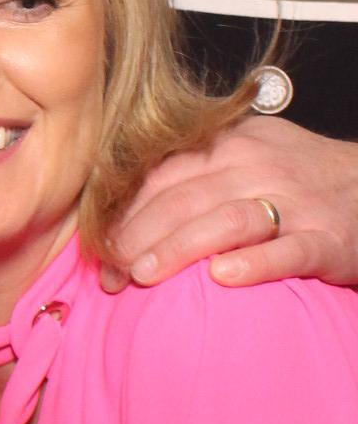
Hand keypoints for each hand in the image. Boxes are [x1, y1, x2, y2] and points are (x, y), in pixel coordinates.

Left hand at [104, 117, 357, 291]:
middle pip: (183, 199)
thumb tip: (119, 205)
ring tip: (143, 276)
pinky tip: (223, 279)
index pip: (162, 175)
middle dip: (137, 238)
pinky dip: (254, 263)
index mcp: (229, 145)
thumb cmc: (297, 177)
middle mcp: (258, 167)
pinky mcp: (326, 239)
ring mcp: (294, 202)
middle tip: (111, 274)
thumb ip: (191, 171)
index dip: (123, 214)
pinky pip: (286, 249)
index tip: (97, 250)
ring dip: (179, 248)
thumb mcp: (245, 155)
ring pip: (226, 220)